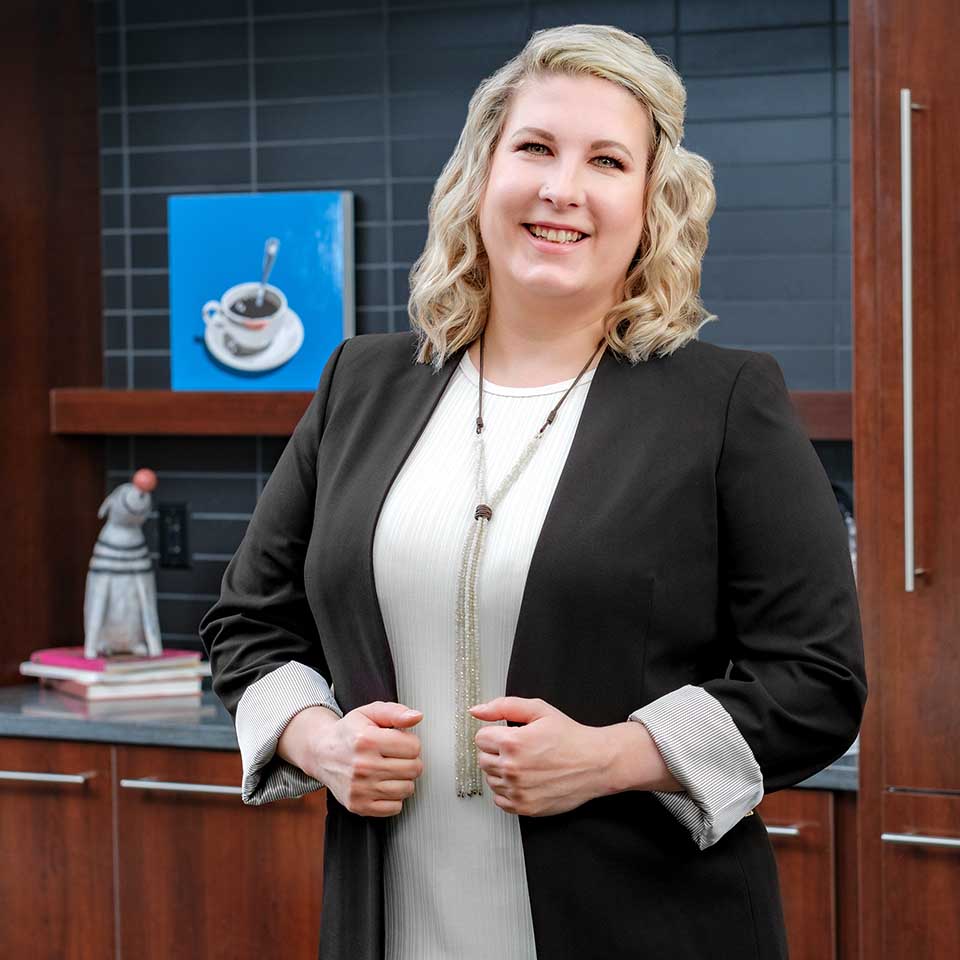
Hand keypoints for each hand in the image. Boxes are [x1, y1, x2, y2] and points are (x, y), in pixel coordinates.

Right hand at [304, 701, 423, 816]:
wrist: (321, 752)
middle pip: (413, 769)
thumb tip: (416, 717)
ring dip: (404, 779)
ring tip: (390, 769)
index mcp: (366, 740)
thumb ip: (396, 712)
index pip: (413, 747)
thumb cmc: (349, 732)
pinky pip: (395, 807)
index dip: (411, 742)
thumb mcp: (370, 712)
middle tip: (397, 755)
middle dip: (410, 760)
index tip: (400, 741)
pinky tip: (383, 784)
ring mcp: (359, 788)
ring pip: (407, 789)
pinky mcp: (358, 805)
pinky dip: (394, 797)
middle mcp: (362, 766)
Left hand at [468, 697, 614, 816]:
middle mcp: (512, 769)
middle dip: (497, 752)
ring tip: (525, 763)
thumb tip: (477, 711)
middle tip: (520, 749)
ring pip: (490, 779)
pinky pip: (499, 800)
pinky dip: (508, 791)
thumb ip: (503, 706)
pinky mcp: (525, 807)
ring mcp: (518, 791)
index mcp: (512, 743)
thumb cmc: (570, 737)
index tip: (511, 735)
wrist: (595, 763)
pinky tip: (525, 780)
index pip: (480, 738)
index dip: (496, 733)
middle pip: (483, 759)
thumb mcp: (538, 710)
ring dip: (502, 771)